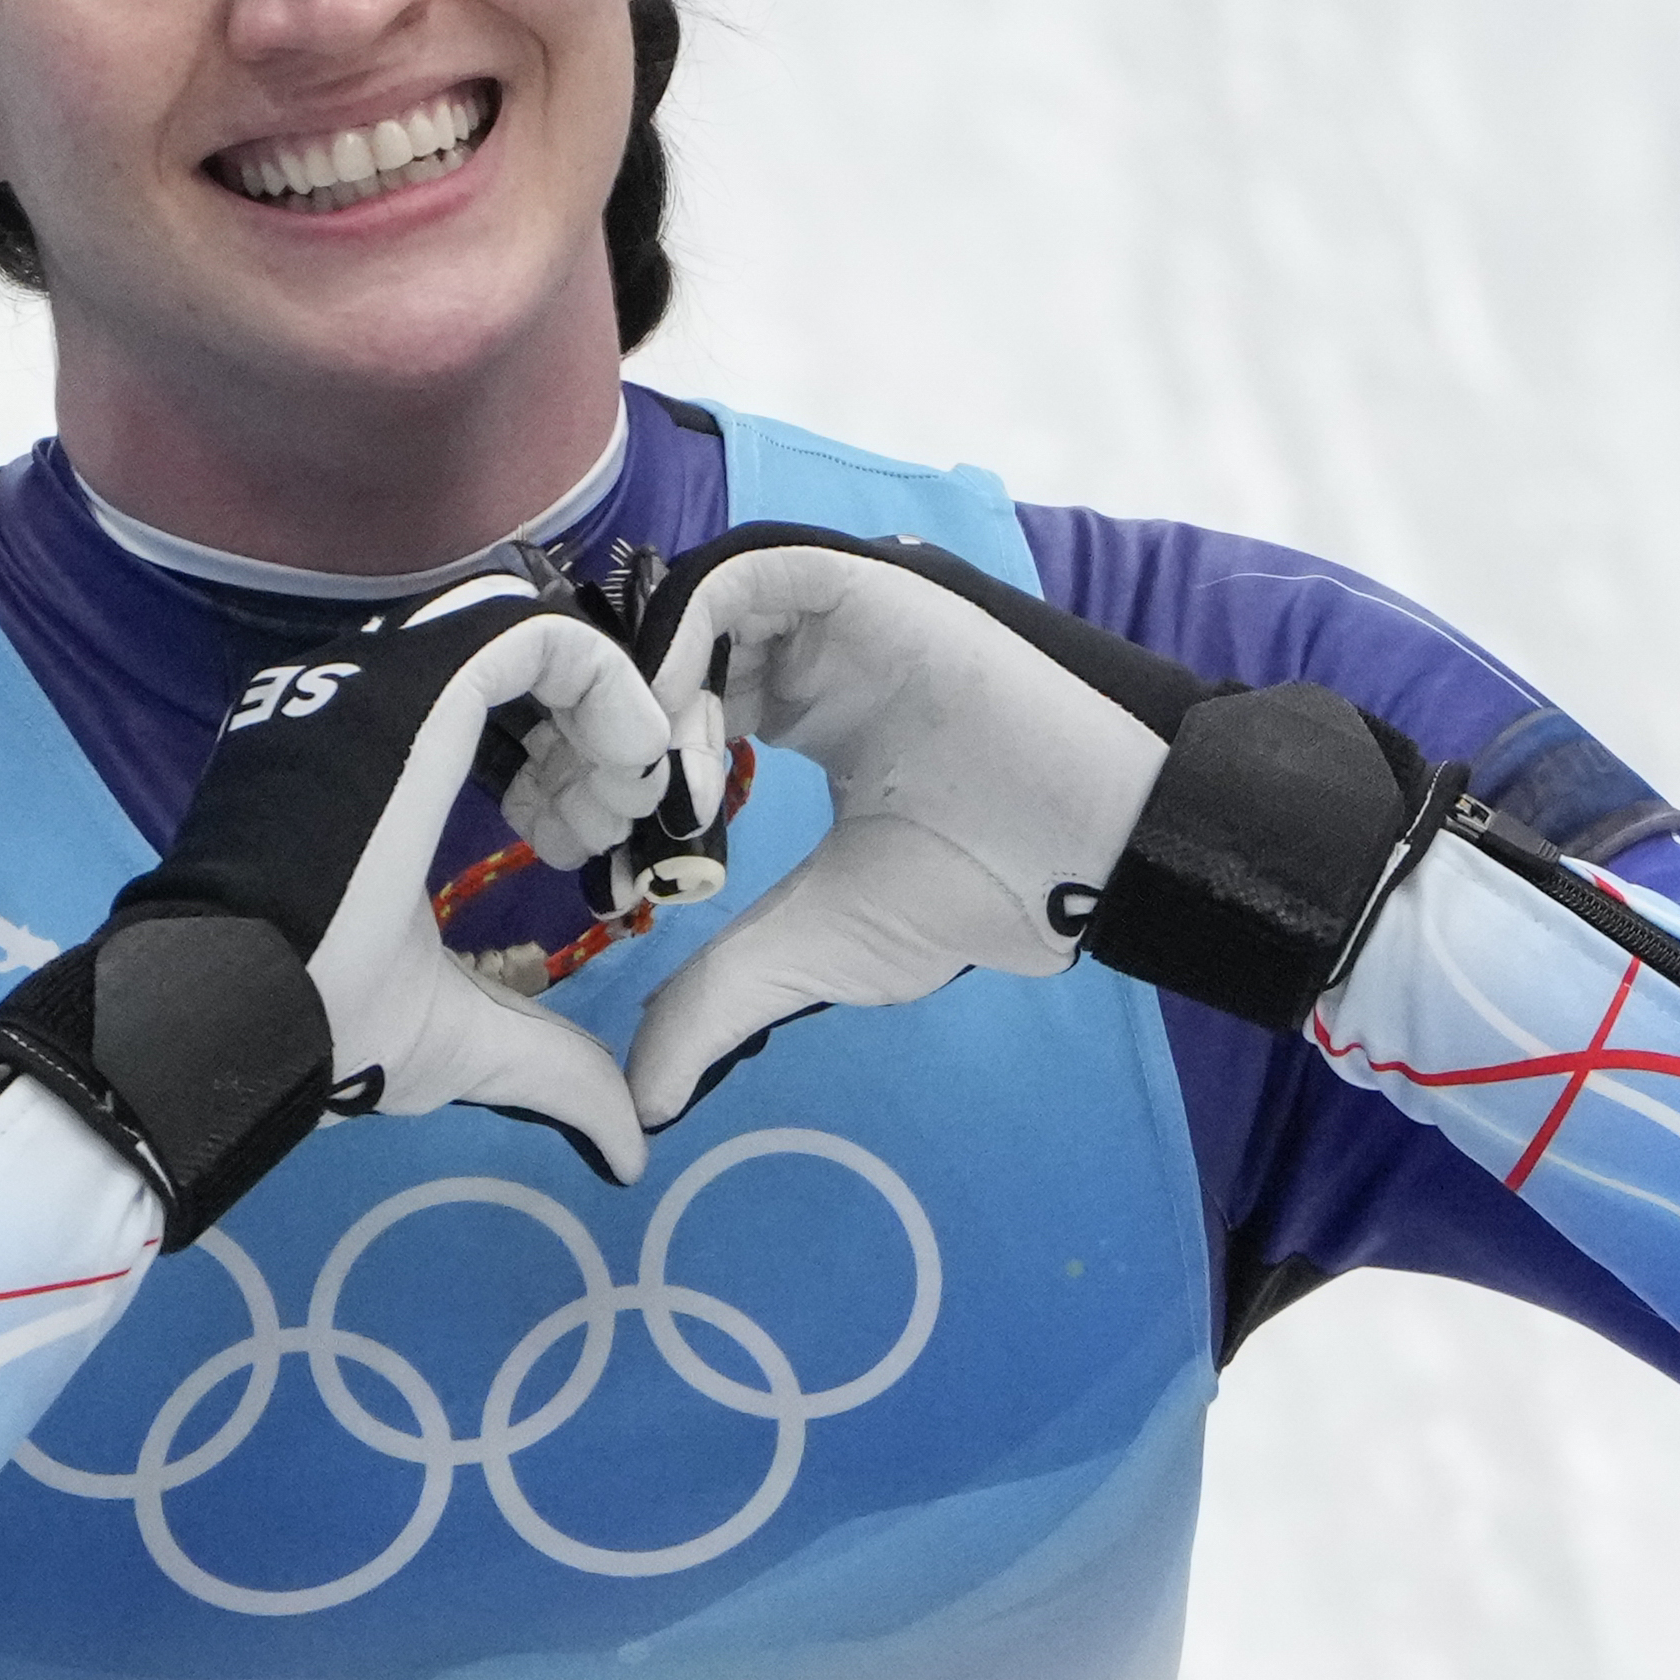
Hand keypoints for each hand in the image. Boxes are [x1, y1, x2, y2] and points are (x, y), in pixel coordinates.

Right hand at [0, 562, 673, 1231]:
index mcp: (365, 763)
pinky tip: (635, 759)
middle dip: (590, 740)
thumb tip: (630, 1152)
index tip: (588, 845)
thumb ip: (549, 1068)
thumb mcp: (460, 1041)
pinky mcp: (412, 683)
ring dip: (604, 716)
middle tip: (609, 830)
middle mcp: (364, 702)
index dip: (564, 757)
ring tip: (617, 807)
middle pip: (514, 663)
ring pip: (532, 638)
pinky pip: (537, 635)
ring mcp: (379, 683)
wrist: (240, 1013)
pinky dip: (608, 683)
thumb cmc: (324, 1022)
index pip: (484, 700)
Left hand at [617, 525, 1460, 1130]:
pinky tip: (687, 748)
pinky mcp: (860, 584)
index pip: (676, 711)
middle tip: (580, 825)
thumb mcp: (818, 946)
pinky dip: (683, 649)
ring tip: (644, 795)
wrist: (1099, 849)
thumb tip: (639, 1100)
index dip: (616, 775)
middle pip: (662, 654)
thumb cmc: (985, 889)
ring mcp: (836, 615)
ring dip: (639, 695)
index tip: (585, 853)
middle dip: (604, 736)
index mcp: (813, 719)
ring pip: (684, 613)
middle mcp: (815, 655)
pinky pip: (734, 579)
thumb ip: (719, 998)